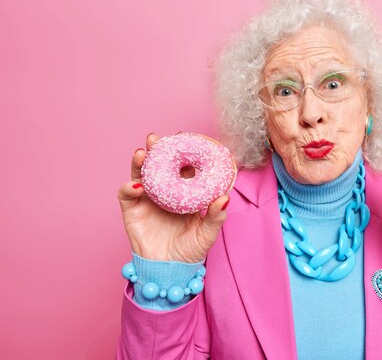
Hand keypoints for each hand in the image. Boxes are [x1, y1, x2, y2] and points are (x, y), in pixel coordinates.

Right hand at [117, 132, 230, 262]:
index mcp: (183, 192)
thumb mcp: (208, 233)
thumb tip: (225, 197)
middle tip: (157, 139)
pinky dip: (129, 186)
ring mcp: (146, 199)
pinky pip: (127, 194)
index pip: (182, 166)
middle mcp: (164, 191)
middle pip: (158, 165)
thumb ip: (216, 216)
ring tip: (142, 152)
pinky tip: (136, 185)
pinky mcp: (132, 211)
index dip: (182, 152)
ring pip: (140, 174)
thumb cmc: (190, 250)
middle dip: (156, 150)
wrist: (169, 272)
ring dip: (139, 162)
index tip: (185, 138)